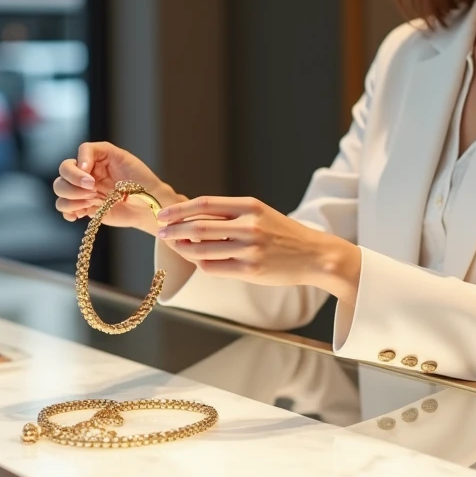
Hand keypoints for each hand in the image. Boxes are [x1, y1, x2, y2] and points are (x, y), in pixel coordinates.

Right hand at [53, 141, 181, 230]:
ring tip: (91, 202)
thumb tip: (83, 165)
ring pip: (60, 191)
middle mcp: (86, 174)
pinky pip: (65, 209)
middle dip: (73, 185)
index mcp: (94, 160)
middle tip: (92, 192)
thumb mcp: (125, 158)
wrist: (149, 204)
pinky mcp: (84, 208)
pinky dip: (68, 212)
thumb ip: (104, 152)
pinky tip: (80, 214)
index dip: (77, 171)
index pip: (73, 160)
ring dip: (71, 199)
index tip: (91, 181)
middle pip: (62, 174)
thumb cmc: (141, 180)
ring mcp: (83, 191)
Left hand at [156, 196, 359, 301]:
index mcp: (250, 206)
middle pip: (199, 228)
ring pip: (202, 250)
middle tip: (161, 232)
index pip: (205, 205)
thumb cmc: (283, 234)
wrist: (314, 255)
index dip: (180, 210)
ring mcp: (250, 250)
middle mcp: (249, 226)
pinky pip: (214, 268)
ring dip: (183, 249)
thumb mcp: (260, 214)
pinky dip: (200, 263)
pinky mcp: (250, 271)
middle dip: (174, 231)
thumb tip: (191, 217)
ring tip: (176, 246)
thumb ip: (230, 214)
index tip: (163, 215)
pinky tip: (196, 259)